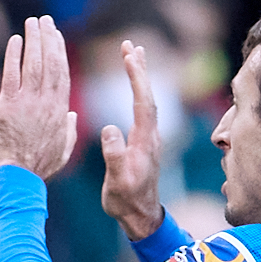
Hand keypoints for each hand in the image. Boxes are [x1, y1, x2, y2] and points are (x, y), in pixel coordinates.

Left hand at [0, 17, 76, 177]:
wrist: (18, 177)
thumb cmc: (38, 167)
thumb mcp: (63, 151)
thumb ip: (70, 131)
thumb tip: (72, 115)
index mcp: (60, 111)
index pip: (62, 73)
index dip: (59, 52)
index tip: (56, 36)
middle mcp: (46, 102)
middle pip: (50, 63)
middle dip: (48, 38)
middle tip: (45, 20)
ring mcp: (27, 103)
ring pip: (33, 64)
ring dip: (34, 40)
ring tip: (32, 22)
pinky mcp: (7, 105)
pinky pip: (11, 74)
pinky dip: (14, 56)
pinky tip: (15, 39)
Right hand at [100, 39, 165, 241]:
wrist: (140, 216)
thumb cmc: (126, 201)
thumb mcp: (117, 181)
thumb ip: (114, 156)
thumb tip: (109, 129)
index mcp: (144, 140)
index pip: (142, 102)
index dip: (137, 78)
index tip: (129, 56)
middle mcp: (150, 135)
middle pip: (148, 95)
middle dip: (140, 69)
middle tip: (131, 45)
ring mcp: (149, 138)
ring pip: (147, 100)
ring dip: (140, 77)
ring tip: (133, 56)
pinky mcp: (144, 143)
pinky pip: (143, 109)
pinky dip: (139, 91)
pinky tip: (134, 87)